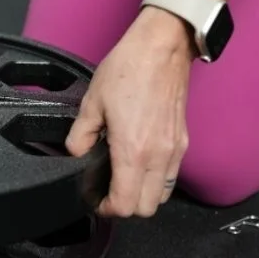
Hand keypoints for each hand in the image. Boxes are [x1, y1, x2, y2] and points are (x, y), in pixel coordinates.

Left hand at [66, 7, 193, 217]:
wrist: (162, 48)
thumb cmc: (128, 69)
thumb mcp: (92, 102)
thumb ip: (80, 135)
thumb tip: (76, 152)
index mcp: (133, 151)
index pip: (126, 204)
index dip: (107, 209)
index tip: (95, 201)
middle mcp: (158, 156)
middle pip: (146, 209)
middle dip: (125, 207)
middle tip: (107, 194)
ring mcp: (174, 150)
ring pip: (162, 196)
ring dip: (143, 196)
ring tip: (123, 181)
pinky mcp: (182, 141)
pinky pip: (171, 176)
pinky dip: (156, 181)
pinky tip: (139, 164)